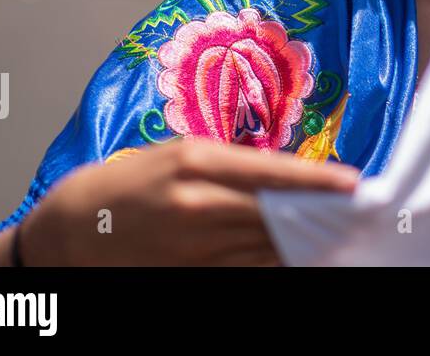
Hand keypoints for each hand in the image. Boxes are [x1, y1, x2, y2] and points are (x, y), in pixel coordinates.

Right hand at [18, 137, 359, 265]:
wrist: (72, 229)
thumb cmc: (132, 182)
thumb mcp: (180, 155)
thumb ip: (233, 164)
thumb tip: (289, 176)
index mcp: (196, 162)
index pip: (272, 173)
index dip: (318, 180)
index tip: (354, 183)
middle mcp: (198, 205)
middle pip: (277, 213)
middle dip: (319, 213)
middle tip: (357, 210)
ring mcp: (194, 246)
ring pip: (267, 247)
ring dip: (304, 241)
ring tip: (336, 232)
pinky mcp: (189, 275)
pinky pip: (245, 272)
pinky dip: (273, 264)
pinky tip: (296, 257)